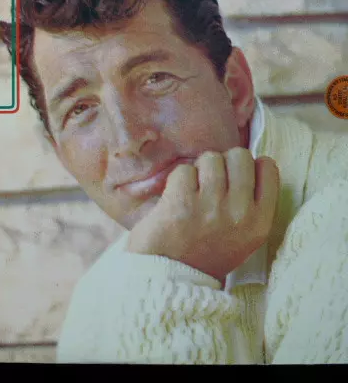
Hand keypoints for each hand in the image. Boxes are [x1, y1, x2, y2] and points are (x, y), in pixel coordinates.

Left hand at [126, 148, 279, 282]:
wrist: (169, 280)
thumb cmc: (204, 255)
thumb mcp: (242, 237)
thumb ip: (250, 203)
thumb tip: (248, 162)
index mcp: (259, 222)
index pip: (268, 167)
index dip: (249, 165)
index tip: (234, 176)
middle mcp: (240, 213)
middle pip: (239, 156)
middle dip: (222, 163)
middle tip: (209, 182)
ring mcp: (211, 206)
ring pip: (211, 158)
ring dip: (198, 170)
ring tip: (191, 191)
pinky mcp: (182, 202)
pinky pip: (184, 170)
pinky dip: (177, 180)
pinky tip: (174, 198)